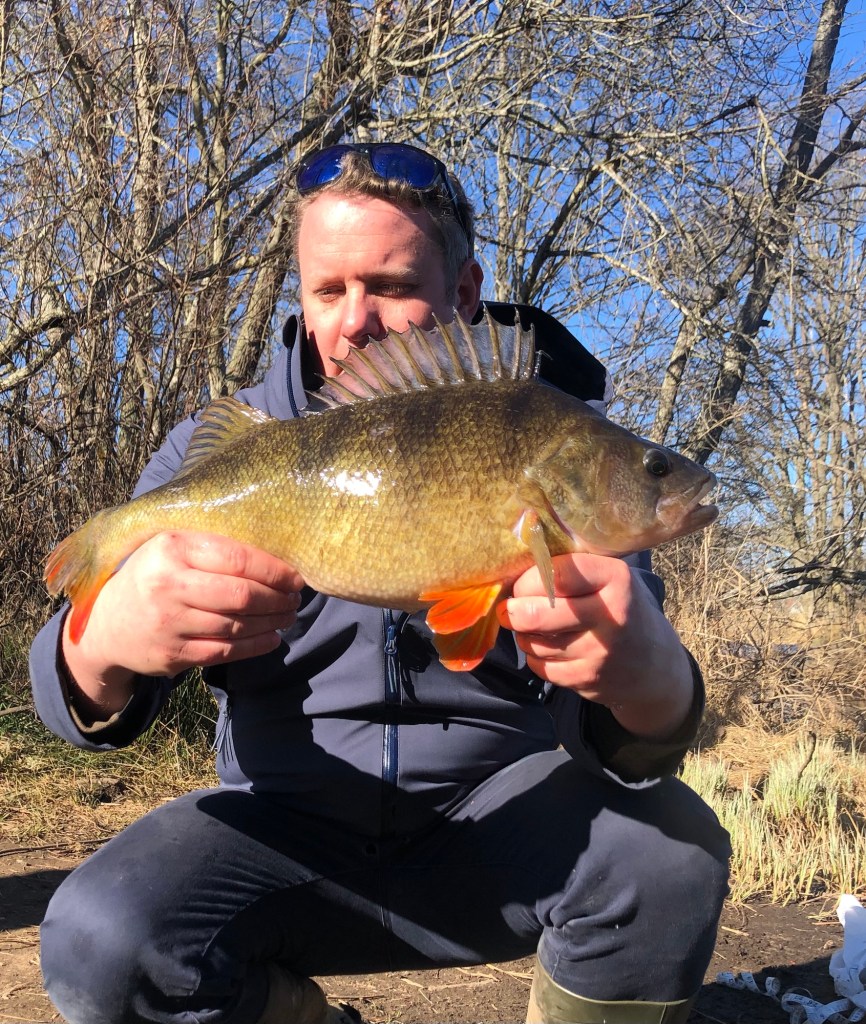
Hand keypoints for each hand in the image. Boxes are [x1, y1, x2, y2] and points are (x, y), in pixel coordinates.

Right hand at [62, 531, 303, 716]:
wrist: (108, 626)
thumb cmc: (153, 577)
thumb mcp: (172, 550)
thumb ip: (213, 548)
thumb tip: (276, 556)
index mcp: (171, 548)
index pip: (236, 558)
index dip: (274, 570)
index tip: (295, 576)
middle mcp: (168, 585)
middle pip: (241, 595)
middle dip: (277, 598)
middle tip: (295, 598)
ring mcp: (169, 623)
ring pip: (238, 625)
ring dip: (272, 622)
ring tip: (287, 615)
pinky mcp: (173, 654)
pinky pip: (226, 652)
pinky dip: (256, 646)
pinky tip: (272, 637)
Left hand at [497, 553, 693, 739]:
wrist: (655, 663)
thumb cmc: (619, 608)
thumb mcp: (609, 577)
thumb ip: (571, 570)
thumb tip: (513, 570)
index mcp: (615, 579)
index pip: (555, 573)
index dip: (527, 579)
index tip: (521, 583)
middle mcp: (611, 616)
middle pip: (536, 614)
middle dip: (514, 610)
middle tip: (511, 608)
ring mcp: (600, 653)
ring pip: (534, 643)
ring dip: (524, 634)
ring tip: (533, 626)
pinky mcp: (588, 680)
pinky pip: (540, 668)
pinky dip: (535, 658)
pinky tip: (547, 648)